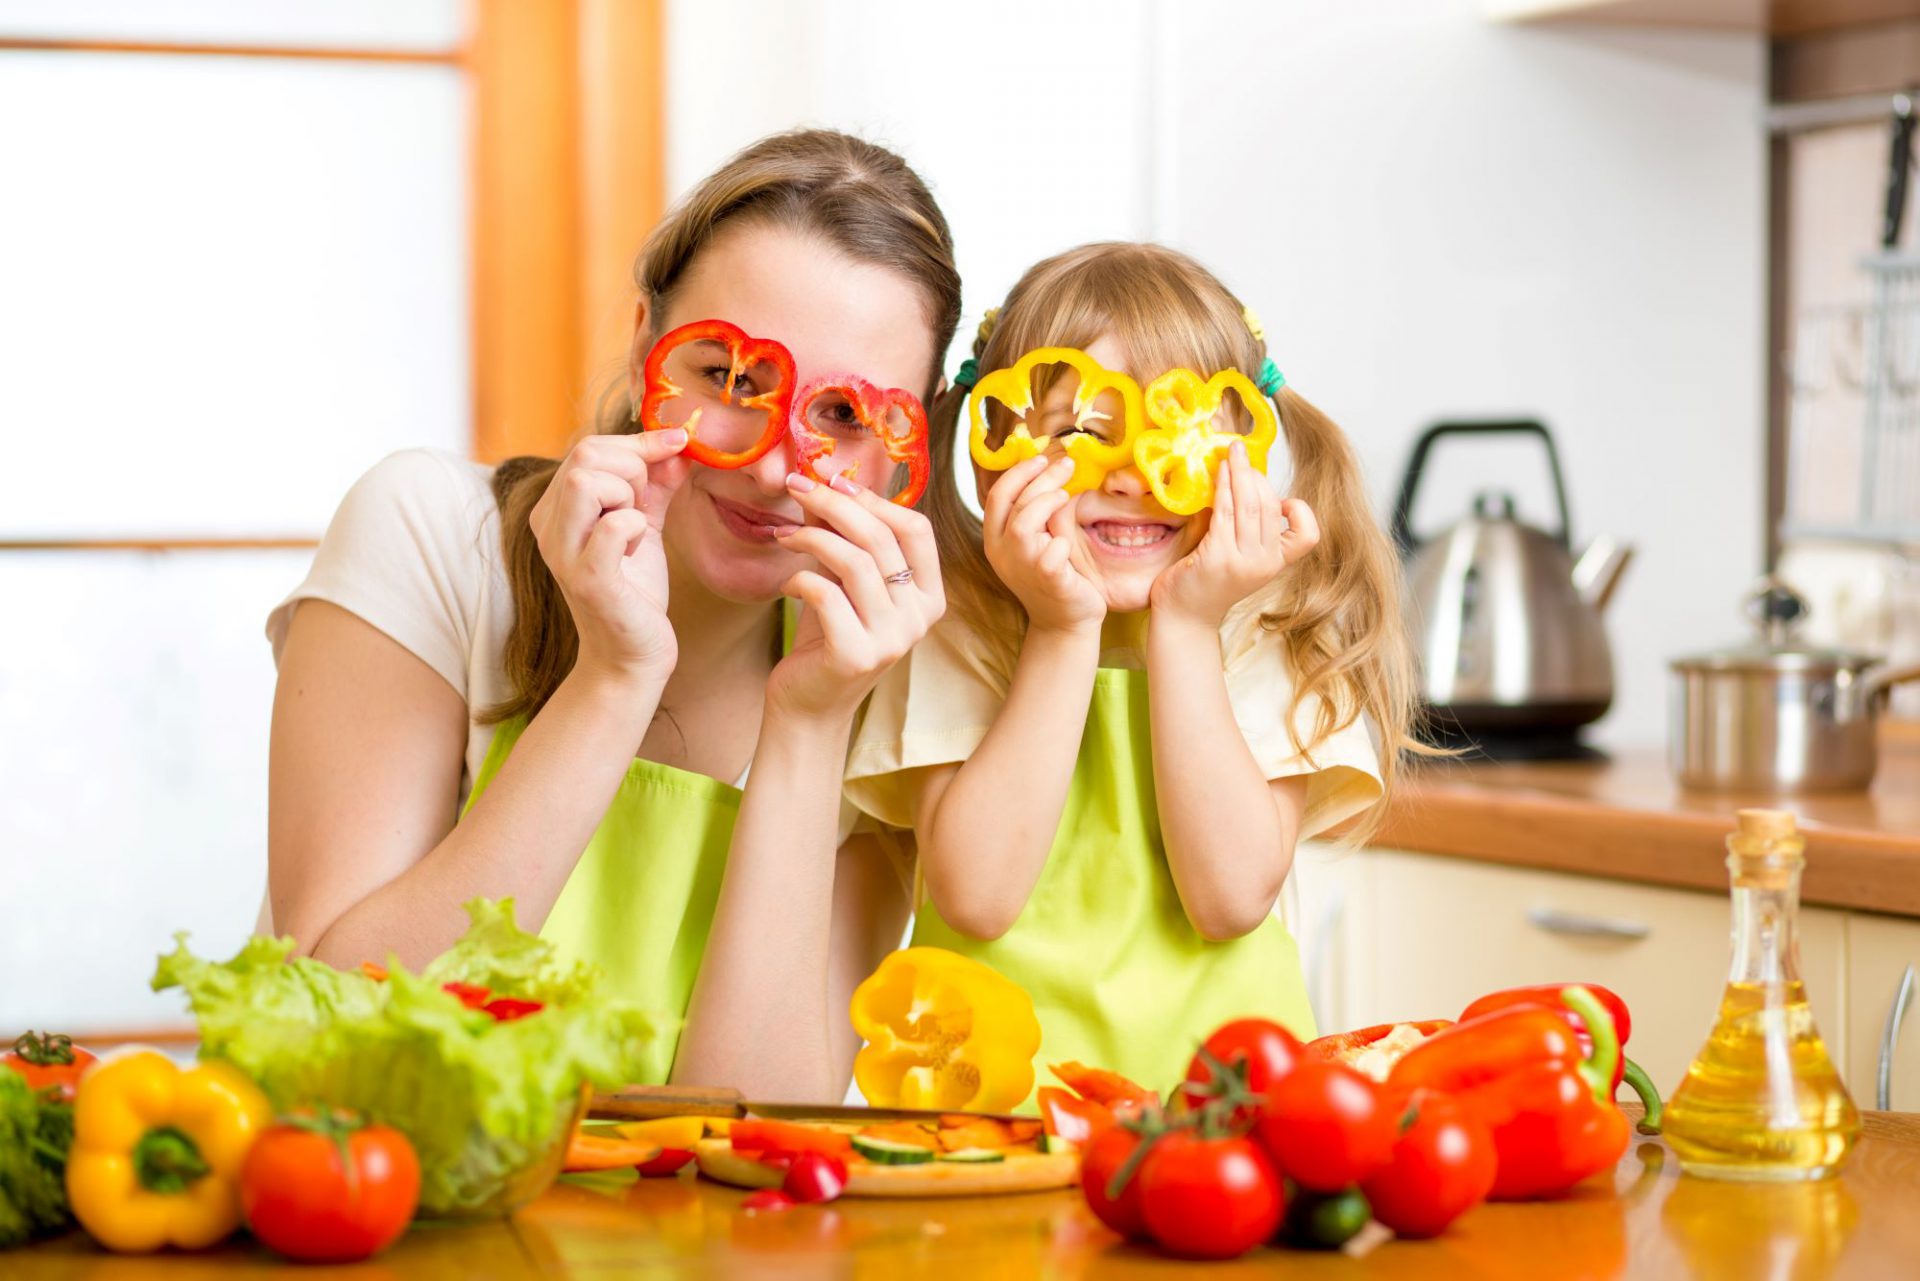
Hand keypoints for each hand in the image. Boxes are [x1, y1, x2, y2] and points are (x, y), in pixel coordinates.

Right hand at [528, 429, 691, 683]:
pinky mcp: (587, 580)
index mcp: (556, 508)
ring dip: (628, 496)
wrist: (632, 654)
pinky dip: (637, 529)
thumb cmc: (635, 590)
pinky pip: (614, 527)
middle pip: (586, 455)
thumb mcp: (644, 525)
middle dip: (633, 468)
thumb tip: (676, 445)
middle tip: (645, 506)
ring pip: (588, 482)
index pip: (588, 447)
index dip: (638, 441)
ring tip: (637, 529)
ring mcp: (562, 553)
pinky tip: (637, 551)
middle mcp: (548, 526)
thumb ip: (655, 485)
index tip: (678, 444)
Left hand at [767, 473, 945, 722]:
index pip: (917, 529)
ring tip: (783, 535)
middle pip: (882, 539)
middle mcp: (919, 618)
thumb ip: (838, 533)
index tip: (833, 480)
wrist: (808, 704)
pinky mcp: (856, 656)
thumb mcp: (839, 578)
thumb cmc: (827, 636)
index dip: (874, 498)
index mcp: (928, 595)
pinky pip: (826, 595)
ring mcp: (892, 639)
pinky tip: (788, 584)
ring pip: (856, 562)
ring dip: (811, 537)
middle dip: (834, 504)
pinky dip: (799, 579)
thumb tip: (820, 480)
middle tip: (796, 485)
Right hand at [982, 454, 1104, 634]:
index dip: (1020, 472)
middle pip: (1014, 502)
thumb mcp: (1037, 540)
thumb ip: (1035, 513)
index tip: (1043, 458)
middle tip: (1067, 465)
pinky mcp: (1046, 580)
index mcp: (995, 540)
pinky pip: (1052, 551)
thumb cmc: (1054, 576)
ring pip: (1025, 523)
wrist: (1065, 621)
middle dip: (1042, 477)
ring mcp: (1022, 567)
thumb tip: (1051, 471)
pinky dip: (1063, 541)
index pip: (998, 496)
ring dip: (1047, 502)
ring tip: (1065, 496)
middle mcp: (1002, 553)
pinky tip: (1068, 543)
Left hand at [1150, 441, 1320, 626]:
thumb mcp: (1240, 558)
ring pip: (1251, 505)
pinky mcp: (1218, 557)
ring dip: (1240, 473)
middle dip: (1257, 474)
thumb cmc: (1206, 582)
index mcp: (1275, 564)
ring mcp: (1243, 562)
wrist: (1183, 618)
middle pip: (1273, 507)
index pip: (1309, 535)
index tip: (1280, 498)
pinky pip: (1225, 512)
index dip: (1300, 511)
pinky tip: (1218, 472)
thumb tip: (1246, 482)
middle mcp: (1265, 564)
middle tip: (1240, 451)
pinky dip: (1223, 487)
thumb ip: (1248, 529)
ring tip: (1230, 453)